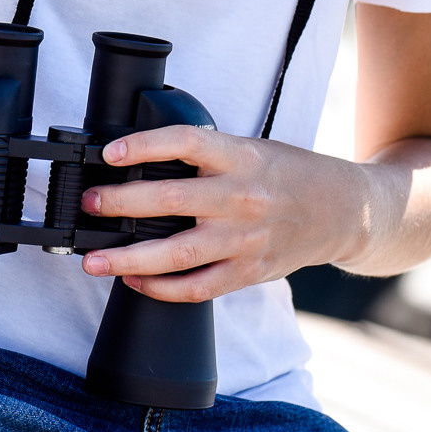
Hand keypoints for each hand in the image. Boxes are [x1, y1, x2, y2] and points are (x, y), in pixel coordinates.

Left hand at [75, 126, 367, 302]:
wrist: (342, 211)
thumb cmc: (288, 174)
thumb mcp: (250, 149)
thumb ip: (206, 155)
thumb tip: (142, 162)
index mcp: (241, 157)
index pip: (185, 143)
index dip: (144, 146)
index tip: (110, 154)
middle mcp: (242, 198)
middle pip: (171, 202)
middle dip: (121, 204)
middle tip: (89, 204)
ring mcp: (245, 239)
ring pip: (177, 255)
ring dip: (128, 258)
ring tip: (94, 259)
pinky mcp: (248, 272)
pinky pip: (197, 287)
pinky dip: (162, 288)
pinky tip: (136, 281)